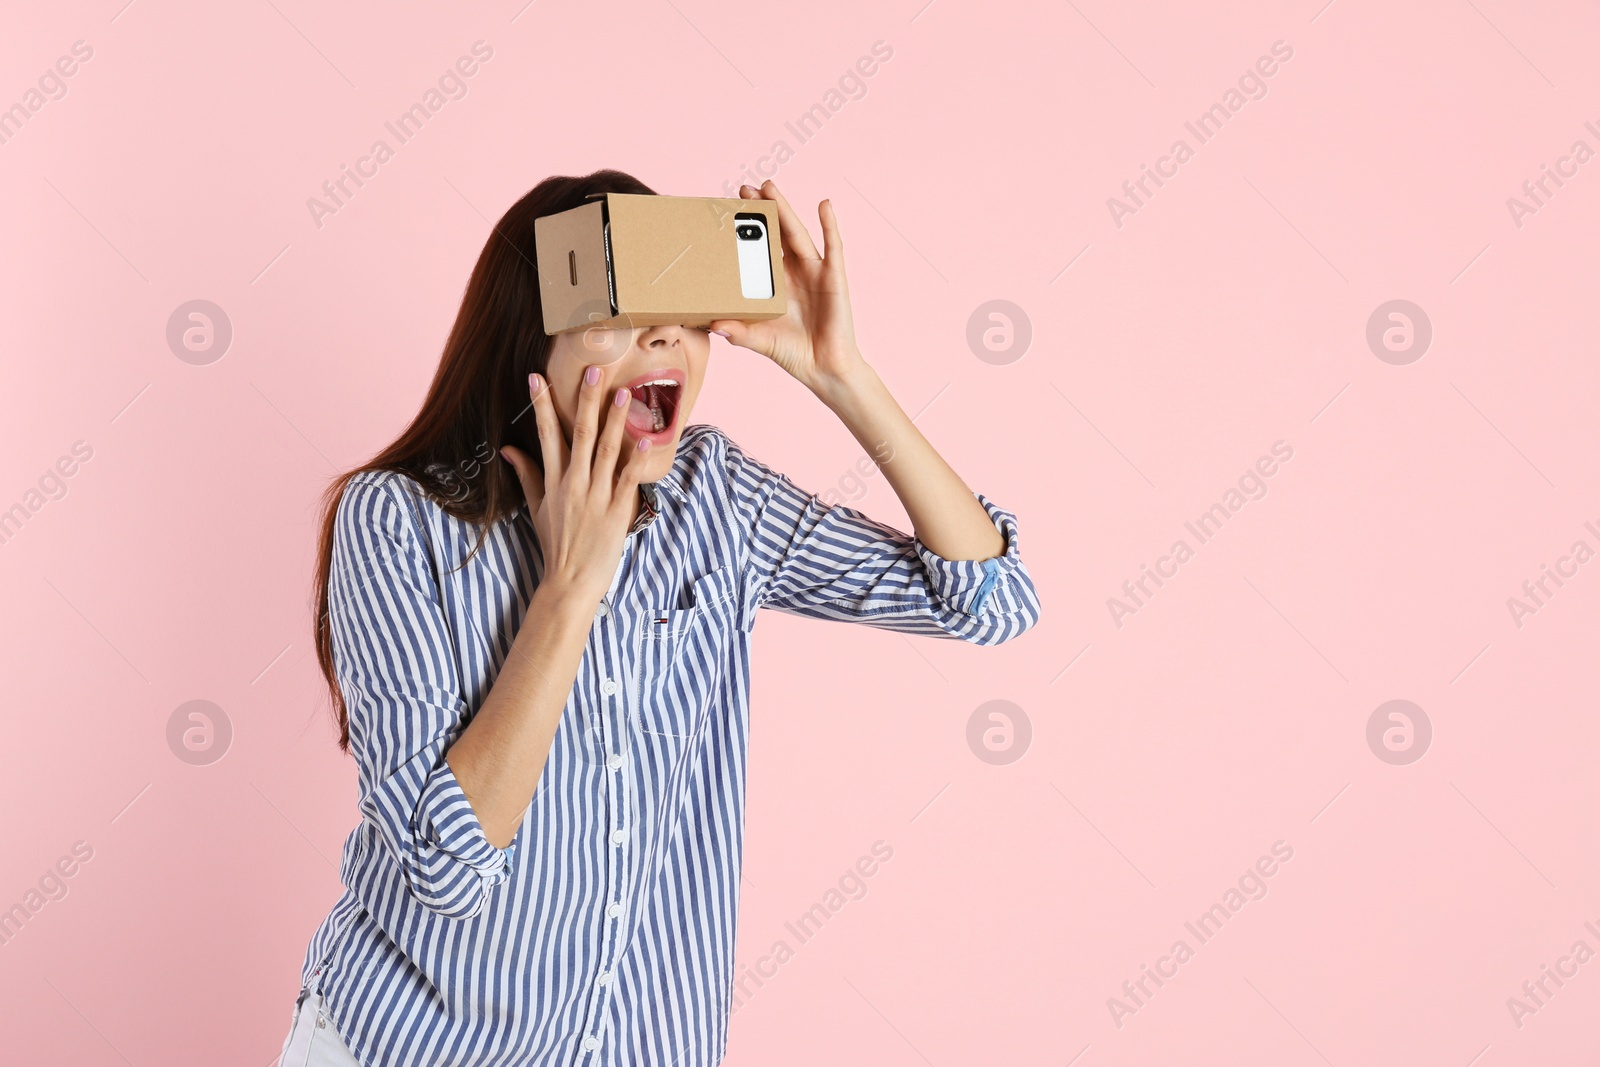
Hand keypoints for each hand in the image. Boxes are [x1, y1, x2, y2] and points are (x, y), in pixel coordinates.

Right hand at [500, 368, 653, 606]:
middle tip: (594, 370)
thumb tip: (508, 449)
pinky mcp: (617, 513)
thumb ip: (526, 475)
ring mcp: (596, 497)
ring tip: (625, 392)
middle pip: (581, 434)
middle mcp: (574, 484)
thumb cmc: (556, 545)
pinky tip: (647, 439)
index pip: (546, 435)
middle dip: (587, 401)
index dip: (542, 405)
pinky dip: (637, 460)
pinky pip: (628, 481)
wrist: (570, 583)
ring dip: (616, 420)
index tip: (536, 377)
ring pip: (607, 451)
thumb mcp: (536, 509)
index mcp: (554, 481)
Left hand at [708, 179, 871, 404]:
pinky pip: (833, 247)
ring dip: (785, 208)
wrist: (825, 369)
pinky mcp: (834, 277)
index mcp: (775, 284)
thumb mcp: (759, 340)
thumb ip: (739, 332)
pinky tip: (824, 205)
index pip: (758, 249)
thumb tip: (713, 324)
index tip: (727, 210)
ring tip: (770, 186)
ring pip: (797, 233)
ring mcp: (815, 272)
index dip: (746, 230)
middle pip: (776, 233)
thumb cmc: (793, 353)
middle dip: (762, 210)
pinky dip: (830, 225)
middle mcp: (794, 273)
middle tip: (743, 189)